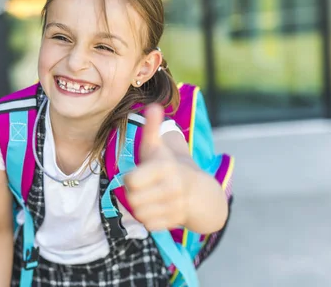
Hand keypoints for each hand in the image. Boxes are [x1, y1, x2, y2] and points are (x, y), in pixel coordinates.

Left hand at [125, 104, 193, 230]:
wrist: (200, 192)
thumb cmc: (169, 166)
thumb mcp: (158, 147)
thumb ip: (152, 128)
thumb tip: (153, 105)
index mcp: (164, 168)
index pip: (130, 182)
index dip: (129, 180)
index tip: (137, 175)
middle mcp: (172, 187)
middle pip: (132, 200)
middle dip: (132, 195)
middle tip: (142, 188)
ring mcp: (175, 206)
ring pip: (139, 214)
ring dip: (140, 208)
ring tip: (149, 198)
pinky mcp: (176, 221)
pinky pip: (149, 225)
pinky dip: (149, 219)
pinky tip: (156, 209)